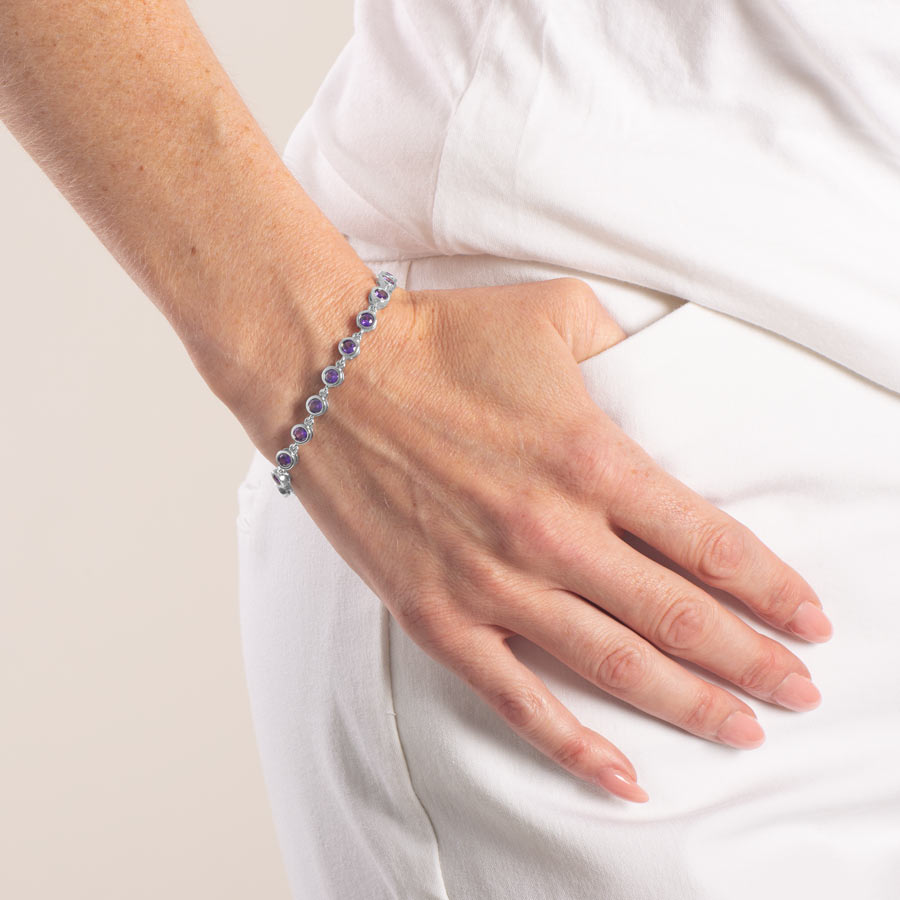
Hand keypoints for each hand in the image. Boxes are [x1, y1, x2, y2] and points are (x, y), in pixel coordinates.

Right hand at [253, 276, 831, 802]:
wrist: (330, 373)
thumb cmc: (439, 339)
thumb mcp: (553, 314)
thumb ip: (625, 342)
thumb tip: (663, 363)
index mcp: (591, 459)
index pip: (710, 543)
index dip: (772, 590)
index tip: (811, 621)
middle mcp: (554, 532)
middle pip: (679, 617)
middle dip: (752, 662)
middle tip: (801, 694)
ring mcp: (494, 582)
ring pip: (614, 667)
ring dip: (689, 704)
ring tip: (741, 731)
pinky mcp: (439, 615)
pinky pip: (517, 699)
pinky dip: (575, 745)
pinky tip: (624, 776)